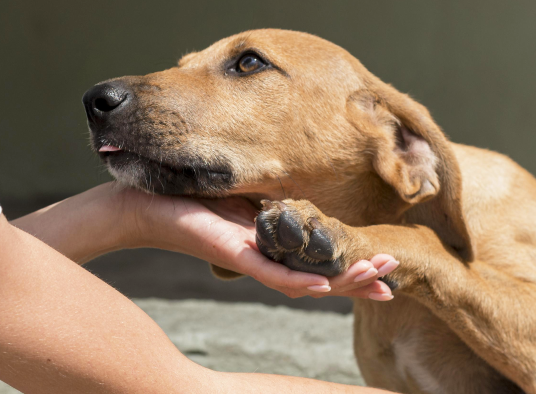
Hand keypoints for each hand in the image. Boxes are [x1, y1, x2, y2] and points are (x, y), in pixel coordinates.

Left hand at [103, 183, 395, 299]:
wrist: (141, 203)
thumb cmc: (187, 195)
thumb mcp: (243, 191)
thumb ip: (273, 196)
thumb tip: (302, 184)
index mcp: (272, 244)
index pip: (322, 262)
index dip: (355, 268)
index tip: (389, 270)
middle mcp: (266, 258)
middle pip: (321, 277)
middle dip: (361, 278)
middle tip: (394, 278)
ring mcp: (250, 259)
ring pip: (304, 282)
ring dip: (343, 282)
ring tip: (378, 278)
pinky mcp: (232, 254)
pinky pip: (271, 274)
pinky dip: (299, 281)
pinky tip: (325, 286)